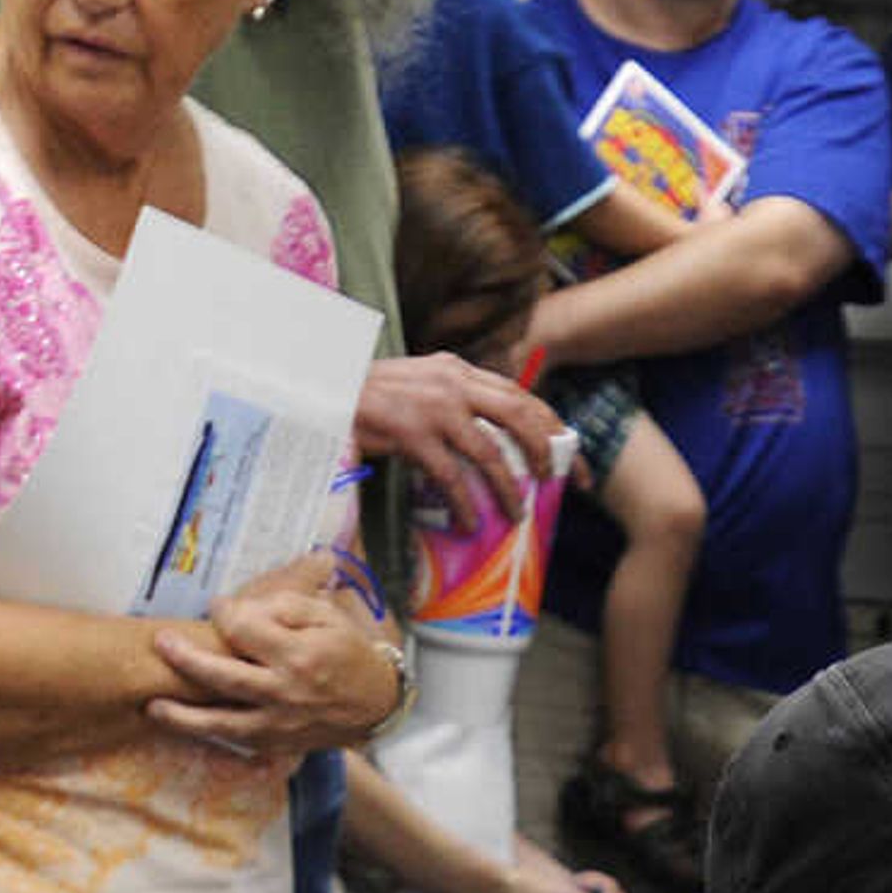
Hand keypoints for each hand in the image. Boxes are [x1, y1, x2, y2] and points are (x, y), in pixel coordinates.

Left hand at [150, 555, 398, 752]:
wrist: (378, 704)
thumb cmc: (350, 653)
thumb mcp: (329, 616)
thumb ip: (285, 606)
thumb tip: (239, 609)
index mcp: (299, 655)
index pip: (244, 629)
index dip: (225, 612)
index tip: (221, 607)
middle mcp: (286, 692)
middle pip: (222, 676)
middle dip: (184, 659)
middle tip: (160, 644)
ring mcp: (280, 723)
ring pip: (221, 722)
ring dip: (182, 717)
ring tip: (151, 706)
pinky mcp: (278, 743)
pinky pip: (236, 741)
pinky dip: (207, 735)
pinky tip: (183, 724)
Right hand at [355, 353, 561, 532]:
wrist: (320, 393)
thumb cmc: (370, 396)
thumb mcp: (422, 384)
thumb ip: (459, 399)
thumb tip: (500, 440)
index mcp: (459, 369)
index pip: (521, 396)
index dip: (553, 427)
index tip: (572, 458)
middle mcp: (453, 383)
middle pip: (520, 417)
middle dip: (548, 453)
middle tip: (559, 484)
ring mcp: (433, 408)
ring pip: (491, 453)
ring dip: (509, 490)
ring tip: (517, 515)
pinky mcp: (411, 434)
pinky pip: (452, 477)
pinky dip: (466, 504)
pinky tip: (472, 523)